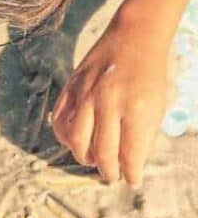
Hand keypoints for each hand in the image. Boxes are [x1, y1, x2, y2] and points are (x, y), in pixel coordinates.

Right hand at [52, 10, 169, 186]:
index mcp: (136, 108)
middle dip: (108, 172)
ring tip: (93, 160)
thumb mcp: (157, 106)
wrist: (134, 36)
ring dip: (85, 158)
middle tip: (112, 176)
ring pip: (76, 142)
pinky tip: (75, 142)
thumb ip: (143, 136)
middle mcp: (108, 102)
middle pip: (102, 153)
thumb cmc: (149, 73)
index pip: (130, 155)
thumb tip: (130, 164)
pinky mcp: (71, 88)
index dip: (131, 174)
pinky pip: (59, 122)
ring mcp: (86, 94)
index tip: (132, 180)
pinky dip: (64, 138)